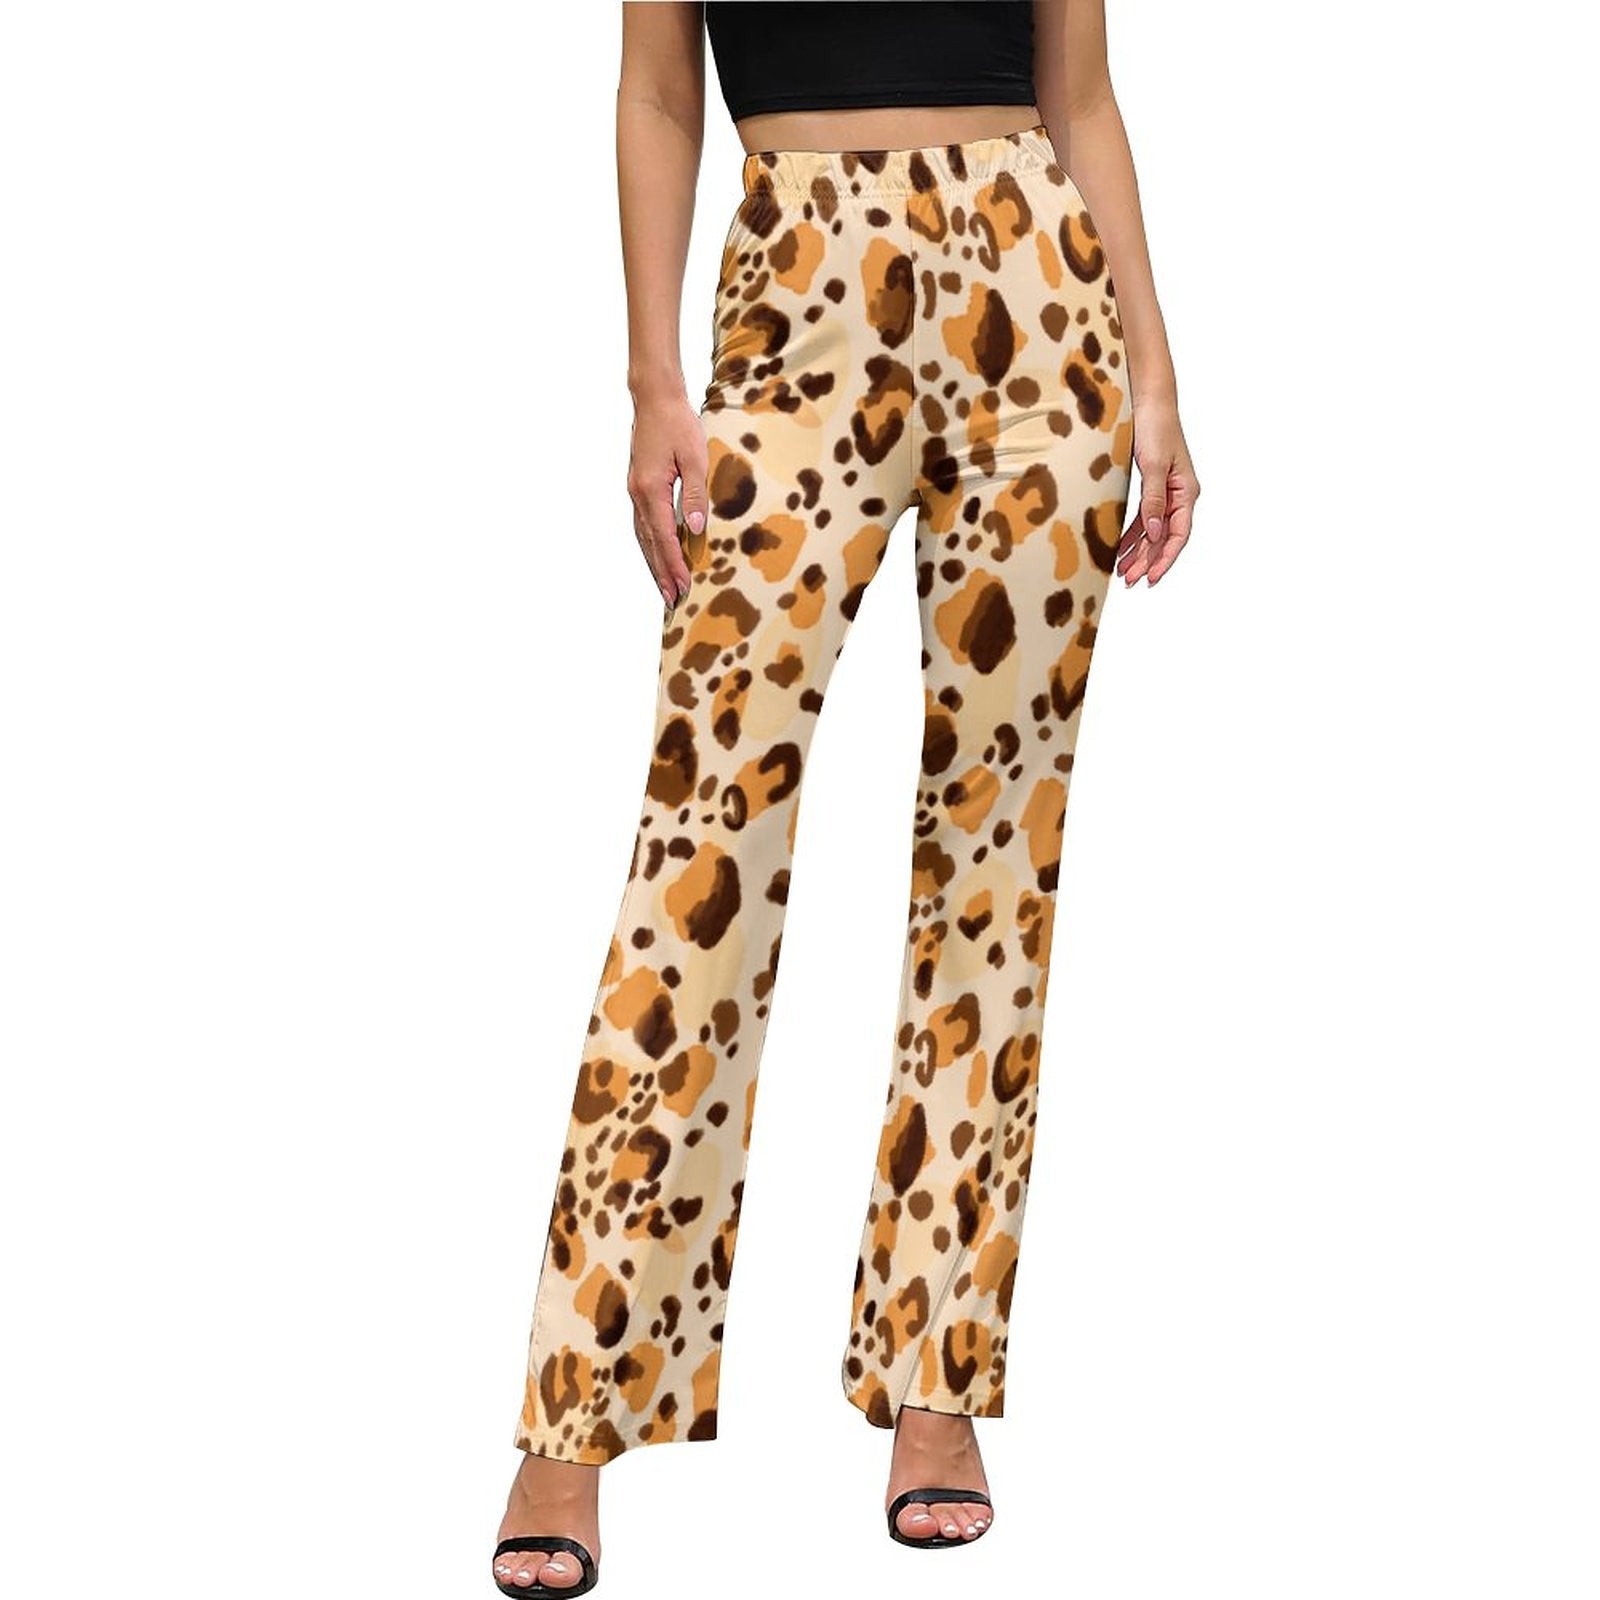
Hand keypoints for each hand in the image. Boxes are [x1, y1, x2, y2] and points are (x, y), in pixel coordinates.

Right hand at [627, 390, 708, 613]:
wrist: (655, 398)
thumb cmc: (677, 424)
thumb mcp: (695, 457)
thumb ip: (695, 494)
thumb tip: (694, 528)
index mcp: (651, 490)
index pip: (664, 538)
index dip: (674, 565)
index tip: (684, 587)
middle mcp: (638, 495)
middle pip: (649, 544)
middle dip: (661, 573)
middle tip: (671, 600)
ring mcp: (634, 491)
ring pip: (642, 536)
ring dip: (653, 563)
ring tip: (664, 586)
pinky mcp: (638, 486)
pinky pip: (643, 524)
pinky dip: (650, 544)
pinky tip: (658, 554)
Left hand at [1117, 395, 1199, 586]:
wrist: (1149, 401)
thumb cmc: (1156, 427)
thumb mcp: (1154, 465)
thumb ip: (1154, 499)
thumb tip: (1153, 533)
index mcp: (1187, 492)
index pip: (1178, 535)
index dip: (1164, 559)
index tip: (1151, 578)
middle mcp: (1180, 496)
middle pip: (1165, 538)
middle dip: (1148, 561)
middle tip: (1130, 581)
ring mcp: (1167, 492)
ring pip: (1154, 531)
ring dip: (1140, 552)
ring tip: (1124, 572)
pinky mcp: (1153, 487)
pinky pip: (1145, 518)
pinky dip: (1134, 535)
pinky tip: (1122, 548)